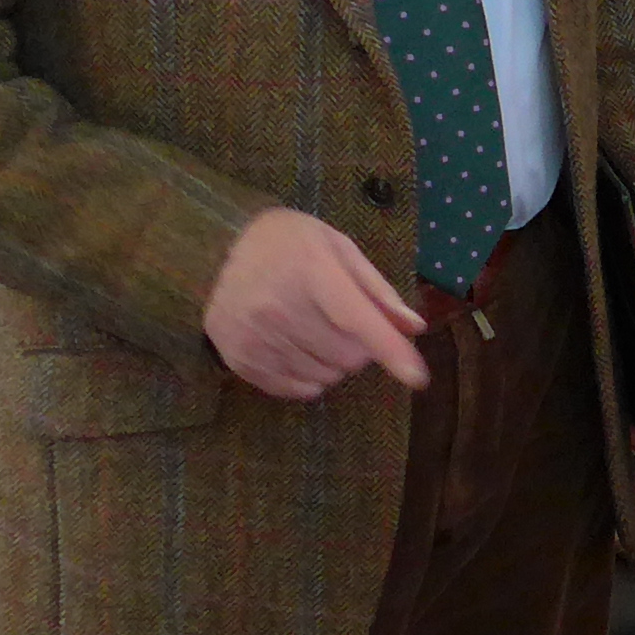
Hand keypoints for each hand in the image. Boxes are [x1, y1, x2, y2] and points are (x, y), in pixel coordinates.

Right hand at [203, 207, 429, 400]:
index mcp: (310, 271)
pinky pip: (296, 390)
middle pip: (348, 357)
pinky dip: (309, 377)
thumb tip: (414, 327)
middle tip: (345, 324)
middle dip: (360, 347)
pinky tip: (298, 348)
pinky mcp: (240, 359)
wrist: (216, 248)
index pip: (359, 321)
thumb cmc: (287, 244)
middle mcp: (279, 307)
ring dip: (334, 362)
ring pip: (326, 377)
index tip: (419, 378)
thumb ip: (376, 289)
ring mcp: (256, 337)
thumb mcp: (337, 248)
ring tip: (316, 330)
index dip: (392, 351)